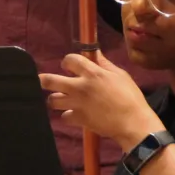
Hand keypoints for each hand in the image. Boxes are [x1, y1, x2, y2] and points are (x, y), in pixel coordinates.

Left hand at [39, 50, 162, 151]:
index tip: (68, 66)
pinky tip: (73, 115)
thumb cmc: (130, 97)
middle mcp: (80, 87)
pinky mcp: (78, 119)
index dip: (67, 61)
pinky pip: (64, 117)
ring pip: (52, 100)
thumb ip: (104, 64)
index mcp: (92, 73)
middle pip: (50, 81)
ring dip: (55, 99)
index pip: (70, 60)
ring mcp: (77, 104)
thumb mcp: (120, 75)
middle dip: (43, 79)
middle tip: (42, 80)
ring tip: (60, 99)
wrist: (132, 122)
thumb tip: (94, 52)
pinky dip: (68, 116)